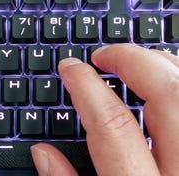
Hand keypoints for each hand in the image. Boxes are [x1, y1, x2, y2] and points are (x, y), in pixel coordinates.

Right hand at [31, 44, 178, 175]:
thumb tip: (43, 152)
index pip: (113, 124)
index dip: (87, 88)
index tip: (71, 68)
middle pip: (167, 94)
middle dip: (132, 61)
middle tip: (104, 55)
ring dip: (161, 65)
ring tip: (133, 61)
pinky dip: (177, 81)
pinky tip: (161, 82)